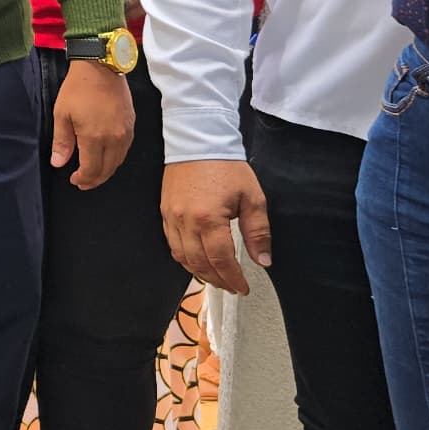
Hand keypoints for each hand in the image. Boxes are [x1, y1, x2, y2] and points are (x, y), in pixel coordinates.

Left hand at [51, 60, 135, 189]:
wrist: (101, 67)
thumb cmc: (77, 90)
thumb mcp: (62, 114)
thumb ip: (62, 142)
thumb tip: (59, 164)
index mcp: (95, 138)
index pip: (92, 169)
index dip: (83, 179)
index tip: (74, 180)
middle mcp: (115, 139)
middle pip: (107, 169)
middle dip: (95, 179)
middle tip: (82, 182)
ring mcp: (126, 132)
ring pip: (118, 161)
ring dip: (106, 170)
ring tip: (93, 173)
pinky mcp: (132, 125)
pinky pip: (125, 150)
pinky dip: (115, 159)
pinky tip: (106, 157)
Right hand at [162, 158, 272, 295]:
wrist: (198, 142)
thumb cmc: (224, 166)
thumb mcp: (252, 198)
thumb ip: (258, 232)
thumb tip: (263, 259)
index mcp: (209, 219)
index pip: (221, 260)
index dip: (233, 278)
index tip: (243, 287)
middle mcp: (186, 221)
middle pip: (200, 264)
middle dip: (218, 280)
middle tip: (232, 287)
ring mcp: (172, 218)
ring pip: (182, 257)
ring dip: (200, 272)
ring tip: (217, 278)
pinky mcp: (165, 213)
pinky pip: (172, 244)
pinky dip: (185, 258)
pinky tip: (197, 260)